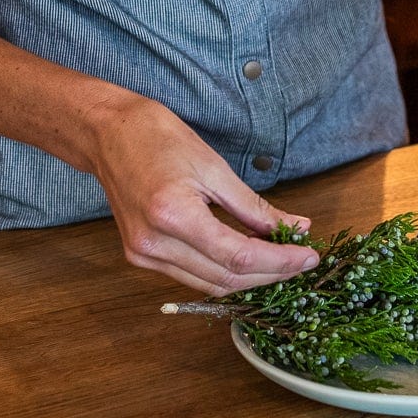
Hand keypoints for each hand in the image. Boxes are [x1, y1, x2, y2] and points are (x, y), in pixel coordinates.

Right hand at [85, 90, 319, 295]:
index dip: (279, 261)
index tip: (309, 256)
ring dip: (248, 277)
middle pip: (225, 278)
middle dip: (270, 273)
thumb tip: (294, 227)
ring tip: (279, 259)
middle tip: (301, 259)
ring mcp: (143, 254)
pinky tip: (244, 257)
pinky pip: (190, 276)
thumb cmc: (157, 137)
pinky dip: (221, 271)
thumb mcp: (213, 166)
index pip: (238, 255)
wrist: (108, 133)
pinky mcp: (140, 256)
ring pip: (209, 284)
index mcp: (173, 215)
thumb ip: (253, 206)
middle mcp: (154, 244)